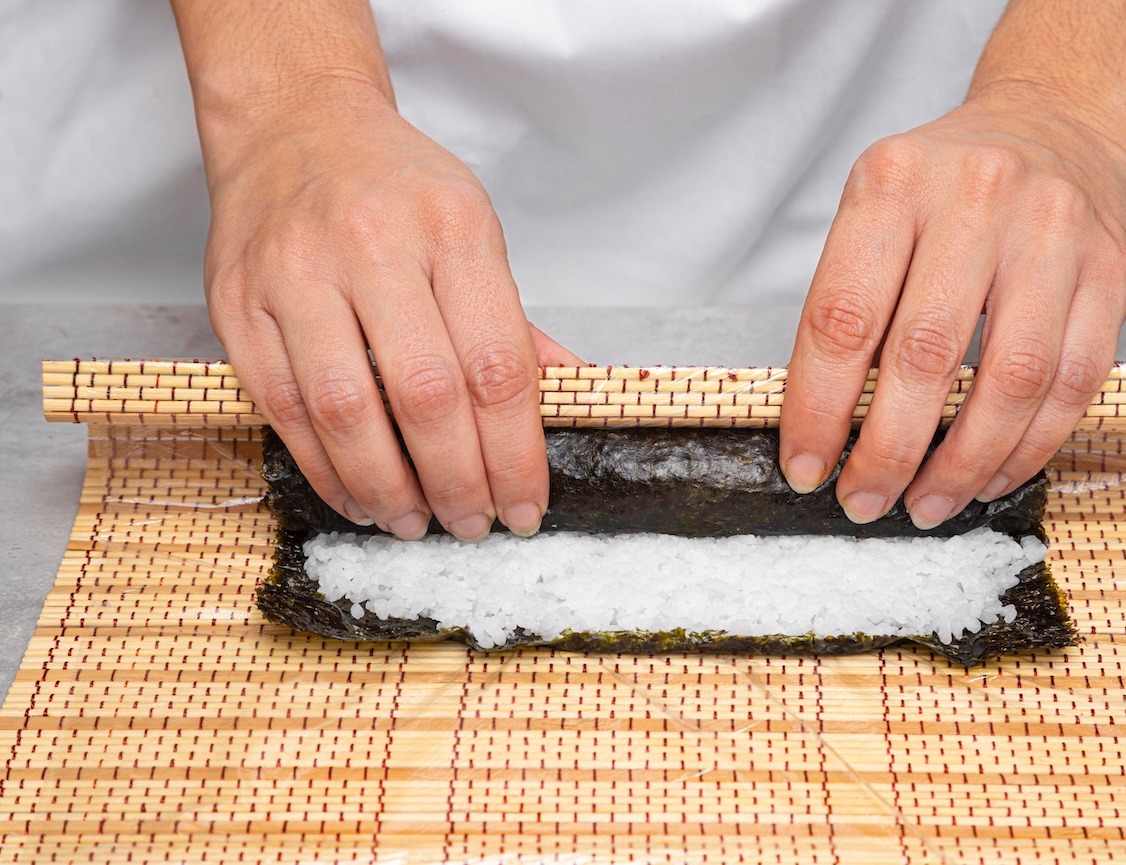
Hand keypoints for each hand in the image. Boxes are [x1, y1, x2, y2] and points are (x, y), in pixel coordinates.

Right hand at [204, 85, 580, 540]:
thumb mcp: (474, 230)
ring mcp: (296, 273)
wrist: (295, 123)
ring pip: (347, 411)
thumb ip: (513, 323)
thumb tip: (568, 398)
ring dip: (388, 488)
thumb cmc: (395, 185)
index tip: (525, 504)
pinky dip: (324, 468)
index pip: (498, 366)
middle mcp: (373, 245)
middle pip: (426, 396)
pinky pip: (283, 407)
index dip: (515, 454)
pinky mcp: (238, 303)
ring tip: (414, 522)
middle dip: (457, 482)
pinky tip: (357, 496)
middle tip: (472, 525)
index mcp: (452, 228)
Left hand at [781, 95, 1125, 527]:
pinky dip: (1027, 446)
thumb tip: (822, 427)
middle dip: (887, 451)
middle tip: (864, 502)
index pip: (842, 317)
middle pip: (924, 355)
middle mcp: (975, 198)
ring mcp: (1053, 233)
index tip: (806, 467)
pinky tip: (989, 476)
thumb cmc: (945, 189)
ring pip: (1010, 380)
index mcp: (893, 183)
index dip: (819, 408)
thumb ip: (850, 302)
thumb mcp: (876, 211)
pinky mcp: (1112, 270)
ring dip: (962, 463)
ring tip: (926, 504)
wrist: (1054, 126)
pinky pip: (1072, 382)